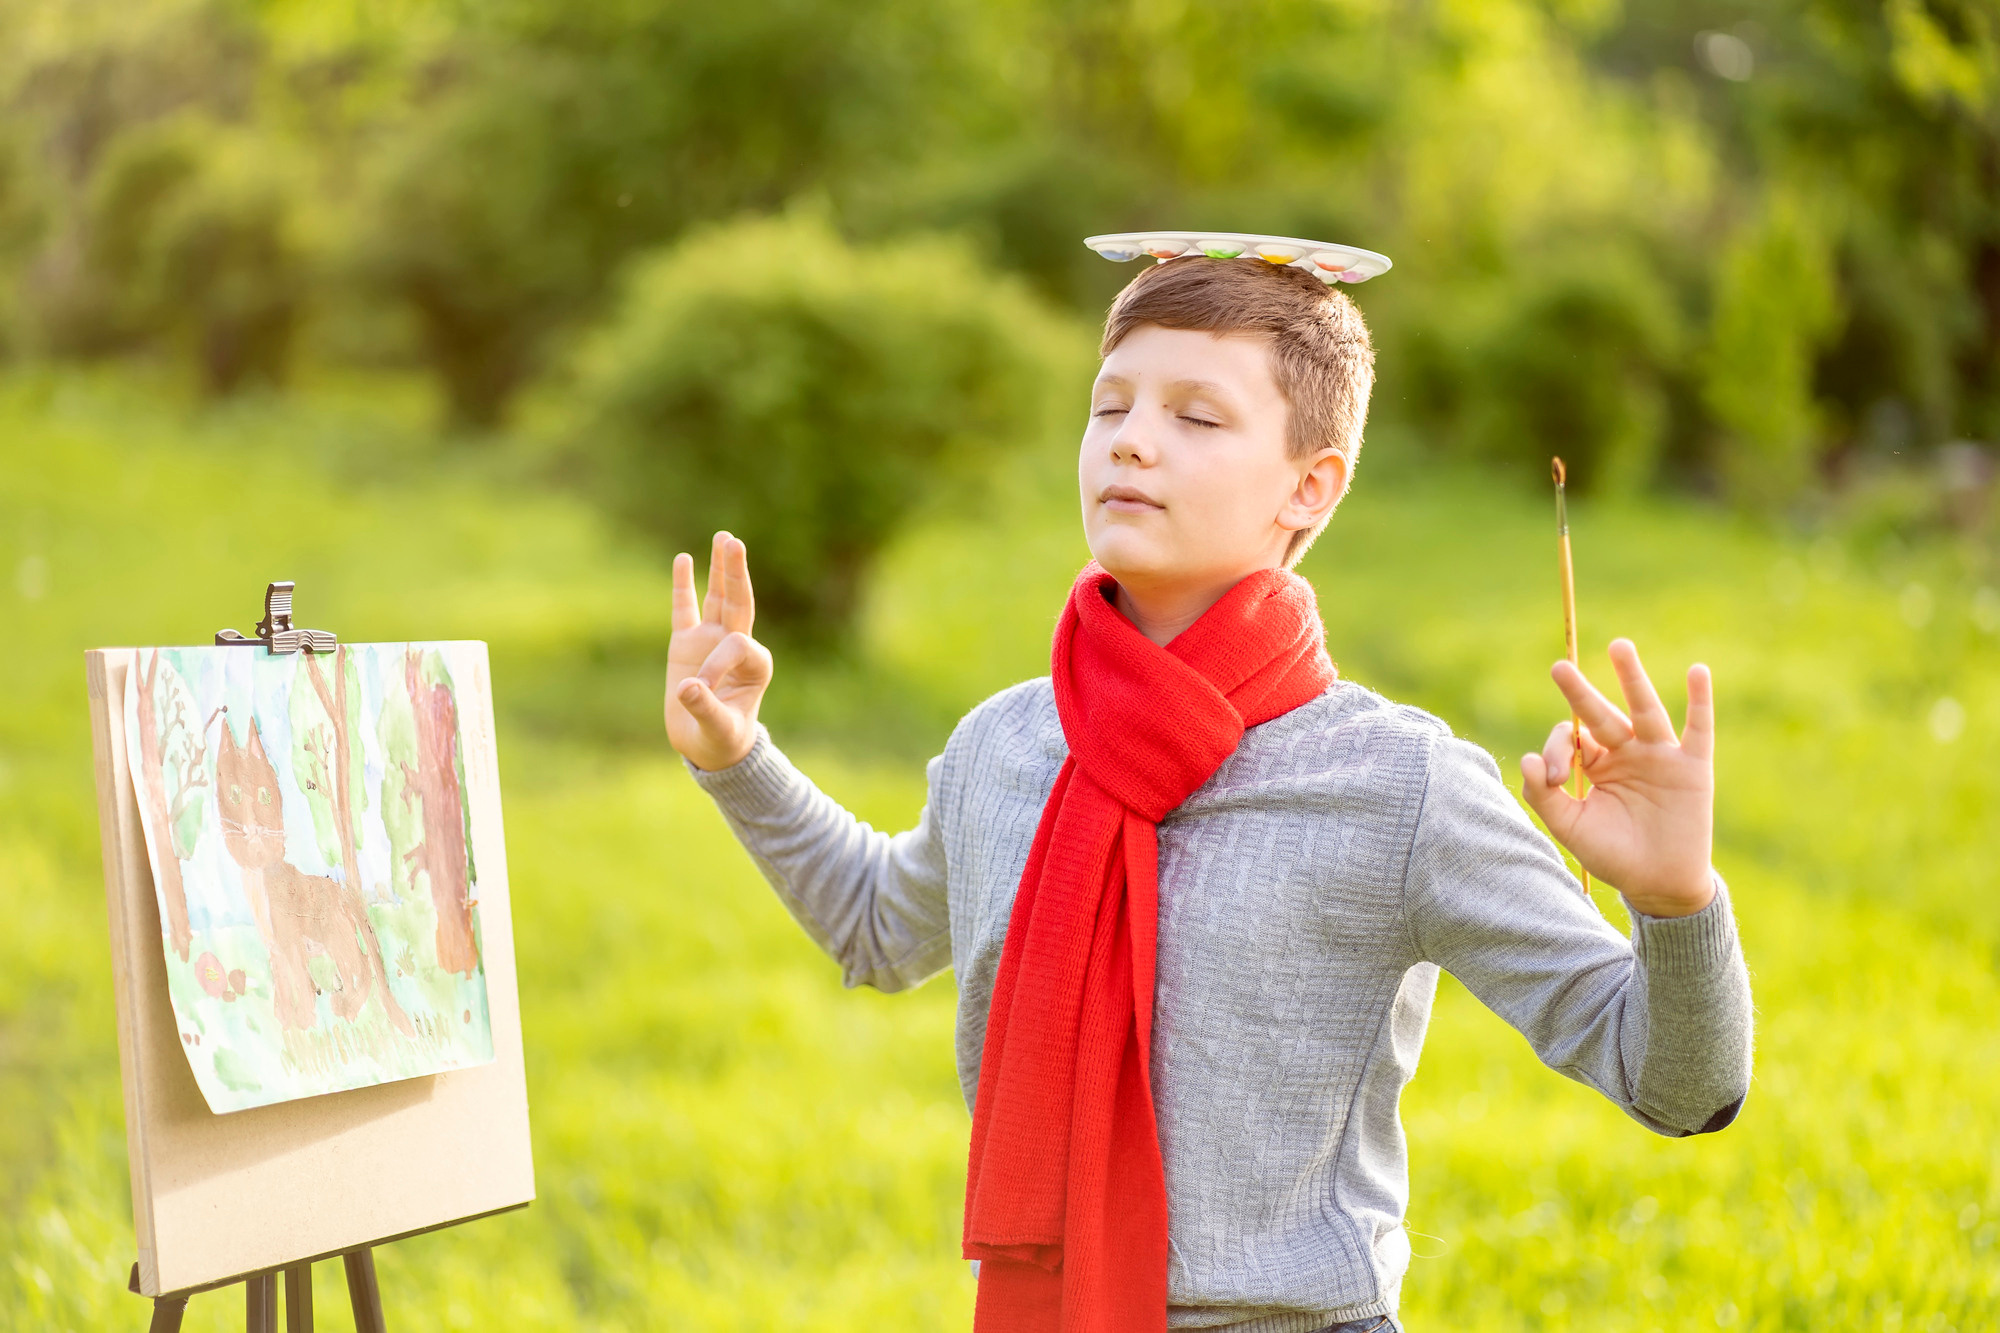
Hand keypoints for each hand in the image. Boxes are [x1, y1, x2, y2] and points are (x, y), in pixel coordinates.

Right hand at [666, 531, 772, 770]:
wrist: (709, 746)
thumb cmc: (722, 739)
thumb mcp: (719, 728)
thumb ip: (706, 708)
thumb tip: (688, 688)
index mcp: (756, 664)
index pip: (736, 645)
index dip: (717, 665)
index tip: (698, 692)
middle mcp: (738, 645)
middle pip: (738, 602)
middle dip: (736, 574)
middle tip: (734, 542)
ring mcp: (712, 640)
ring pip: (717, 598)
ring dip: (720, 569)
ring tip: (725, 537)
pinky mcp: (688, 643)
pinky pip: (685, 609)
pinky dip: (683, 585)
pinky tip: (683, 558)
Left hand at [1520, 639, 1714, 917]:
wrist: (1657, 884)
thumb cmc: (1613, 854)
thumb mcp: (1570, 827)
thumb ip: (1545, 795)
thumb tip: (1528, 759)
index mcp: (1597, 763)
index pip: (1572, 738)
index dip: (1558, 751)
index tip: (1558, 779)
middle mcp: (1627, 752)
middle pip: (1601, 714)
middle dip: (1579, 693)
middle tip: (1558, 668)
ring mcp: (1660, 755)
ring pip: (1644, 709)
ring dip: (1632, 678)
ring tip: (1618, 646)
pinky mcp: (1693, 767)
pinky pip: (1698, 728)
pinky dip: (1700, 700)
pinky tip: (1698, 671)